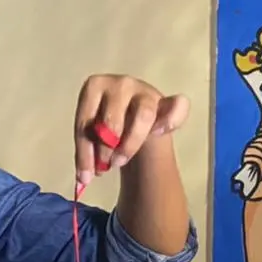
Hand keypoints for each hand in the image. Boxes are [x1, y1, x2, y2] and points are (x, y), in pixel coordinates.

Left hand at [75, 75, 189, 185]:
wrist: (131, 123)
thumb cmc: (106, 129)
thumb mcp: (91, 138)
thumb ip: (86, 152)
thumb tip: (84, 178)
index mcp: (94, 86)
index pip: (86, 121)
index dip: (84, 152)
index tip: (85, 176)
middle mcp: (120, 83)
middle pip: (112, 120)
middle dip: (106, 150)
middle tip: (105, 166)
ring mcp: (145, 91)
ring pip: (143, 116)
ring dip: (130, 145)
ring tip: (120, 161)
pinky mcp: (166, 101)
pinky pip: (177, 107)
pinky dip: (170, 120)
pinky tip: (159, 133)